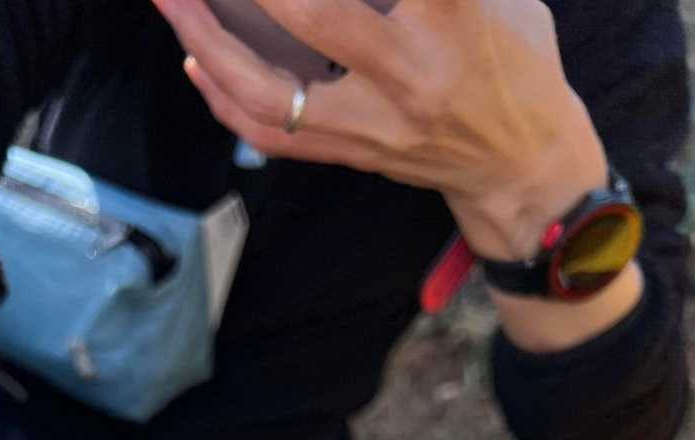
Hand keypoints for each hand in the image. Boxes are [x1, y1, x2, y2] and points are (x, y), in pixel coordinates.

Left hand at [153, 0, 607, 260]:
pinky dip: (226, 102)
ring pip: (272, 95)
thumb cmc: (517, 65)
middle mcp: (410, 77)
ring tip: (170, 0)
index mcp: (455, 19)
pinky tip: (195, 62)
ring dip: (209, 45)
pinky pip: (274, 137)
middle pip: (313, 16)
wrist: (524, 168)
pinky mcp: (355, 155)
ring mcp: (376, 127)